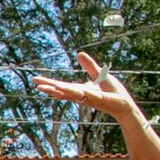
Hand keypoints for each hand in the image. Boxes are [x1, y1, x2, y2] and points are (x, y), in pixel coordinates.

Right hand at [31, 52, 147, 126]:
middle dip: (50, 88)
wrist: (124, 105)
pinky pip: (93, 96)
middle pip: (63, 92)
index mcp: (79, 90)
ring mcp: (91, 99)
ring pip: (75, 95)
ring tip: (53, 89)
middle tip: (37, 86)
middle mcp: (82, 96)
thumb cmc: (112, 92)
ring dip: (64, 92)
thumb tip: (78, 54)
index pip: (60, 86)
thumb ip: (89, 66)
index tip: (35, 80)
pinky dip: (87, 94)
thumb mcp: (98, 75)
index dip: (48, 83)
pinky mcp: (102, 100)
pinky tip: (82, 91)